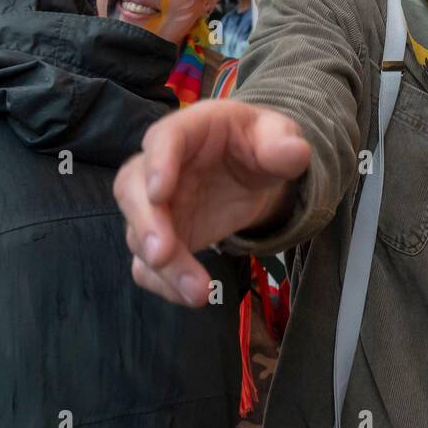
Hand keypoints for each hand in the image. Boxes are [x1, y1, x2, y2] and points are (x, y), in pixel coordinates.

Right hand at [114, 100, 310, 306]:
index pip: (165, 138)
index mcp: (190, 130)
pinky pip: (149, 264)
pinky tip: (192, 297)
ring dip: (162, 266)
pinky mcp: (163, 237)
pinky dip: (164, 283)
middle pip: (133, 189)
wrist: (255, 169)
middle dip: (145, 223)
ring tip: (197, 291)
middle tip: (162, 254)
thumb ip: (283, 143)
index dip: (158, 163)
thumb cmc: (258, 142)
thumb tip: (294, 152)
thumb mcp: (277, 134)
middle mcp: (160, 166)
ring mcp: (157, 205)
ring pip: (139, 233)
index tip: (160, 192)